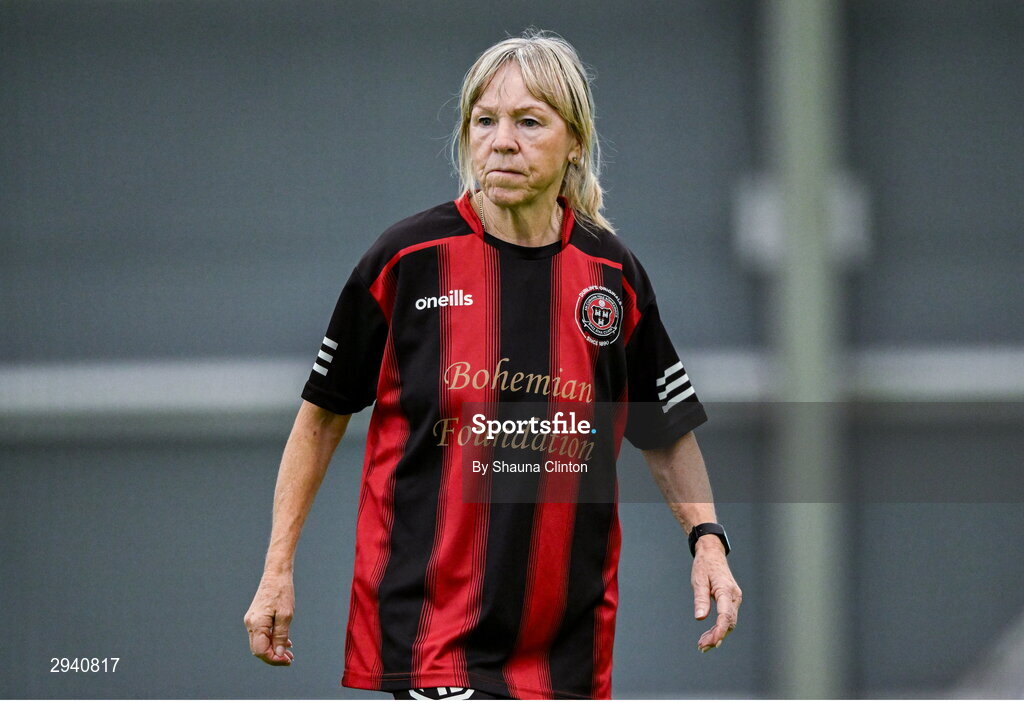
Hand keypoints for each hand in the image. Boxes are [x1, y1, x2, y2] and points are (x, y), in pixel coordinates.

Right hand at [244, 573, 295, 664]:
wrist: (276, 573)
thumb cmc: (281, 592)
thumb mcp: (285, 615)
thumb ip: (281, 635)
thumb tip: (279, 653)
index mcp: (256, 624)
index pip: (261, 651)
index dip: (274, 659)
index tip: (288, 660)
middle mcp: (251, 624)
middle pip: (259, 649)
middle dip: (274, 656)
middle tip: (290, 659)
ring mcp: (252, 621)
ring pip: (261, 642)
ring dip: (274, 649)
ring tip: (290, 654)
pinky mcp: (257, 617)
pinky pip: (263, 634)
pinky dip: (273, 640)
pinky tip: (286, 642)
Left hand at [691, 537, 741, 652]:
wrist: (712, 553)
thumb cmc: (704, 565)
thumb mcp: (698, 580)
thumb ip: (700, 599)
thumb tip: (700, 618)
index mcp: (725, 589)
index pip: (725, 615)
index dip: (720, 631)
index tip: (711, 643)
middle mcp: (734, 596)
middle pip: (728, 622)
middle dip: (716, 637)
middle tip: (701, 647)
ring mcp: (734, 599)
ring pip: (729, 622)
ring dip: (717, 634)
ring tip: (702, 644)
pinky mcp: (731, 601)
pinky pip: (727, 617)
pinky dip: (719, 628)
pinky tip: (709, 635)